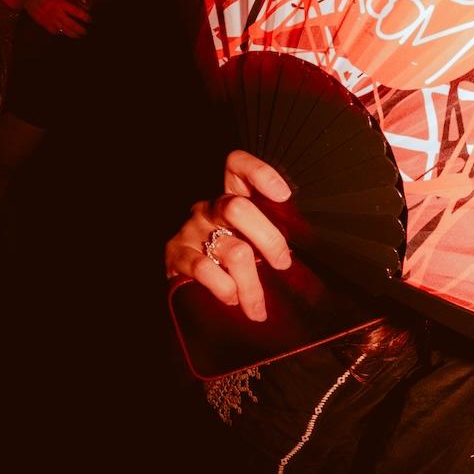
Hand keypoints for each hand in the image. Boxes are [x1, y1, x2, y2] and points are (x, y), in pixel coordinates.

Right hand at [24, 0, 91, 37]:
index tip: (89, 20)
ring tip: (78, 36)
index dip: (83, 16)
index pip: (75, 11)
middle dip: (79, 29)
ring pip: (63, 29)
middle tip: (85, 32)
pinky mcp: (44, 23)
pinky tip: (63, 33)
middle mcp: (57, 13)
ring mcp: (50, 20)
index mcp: (60, 4)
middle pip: (70, 23)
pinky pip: (53, 30)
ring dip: (71, 33)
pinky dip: (59, 32)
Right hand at [165, 150, 292, 320]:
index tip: (283, 195)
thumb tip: (298, 255)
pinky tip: (232, 300)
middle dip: (268, 239)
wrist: (184, 284)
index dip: (259, 173)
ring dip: (252, 284)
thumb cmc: (229, 259)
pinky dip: (225, 288)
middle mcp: (209, 207)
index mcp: (230, 196)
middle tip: (283, 263)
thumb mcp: (249, 240)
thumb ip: (268, 236)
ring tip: (258, 308)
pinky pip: (206, 269)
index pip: (236, 166)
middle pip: (238, 208)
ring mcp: (191, 229)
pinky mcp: (175, 254)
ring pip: (232, 250)